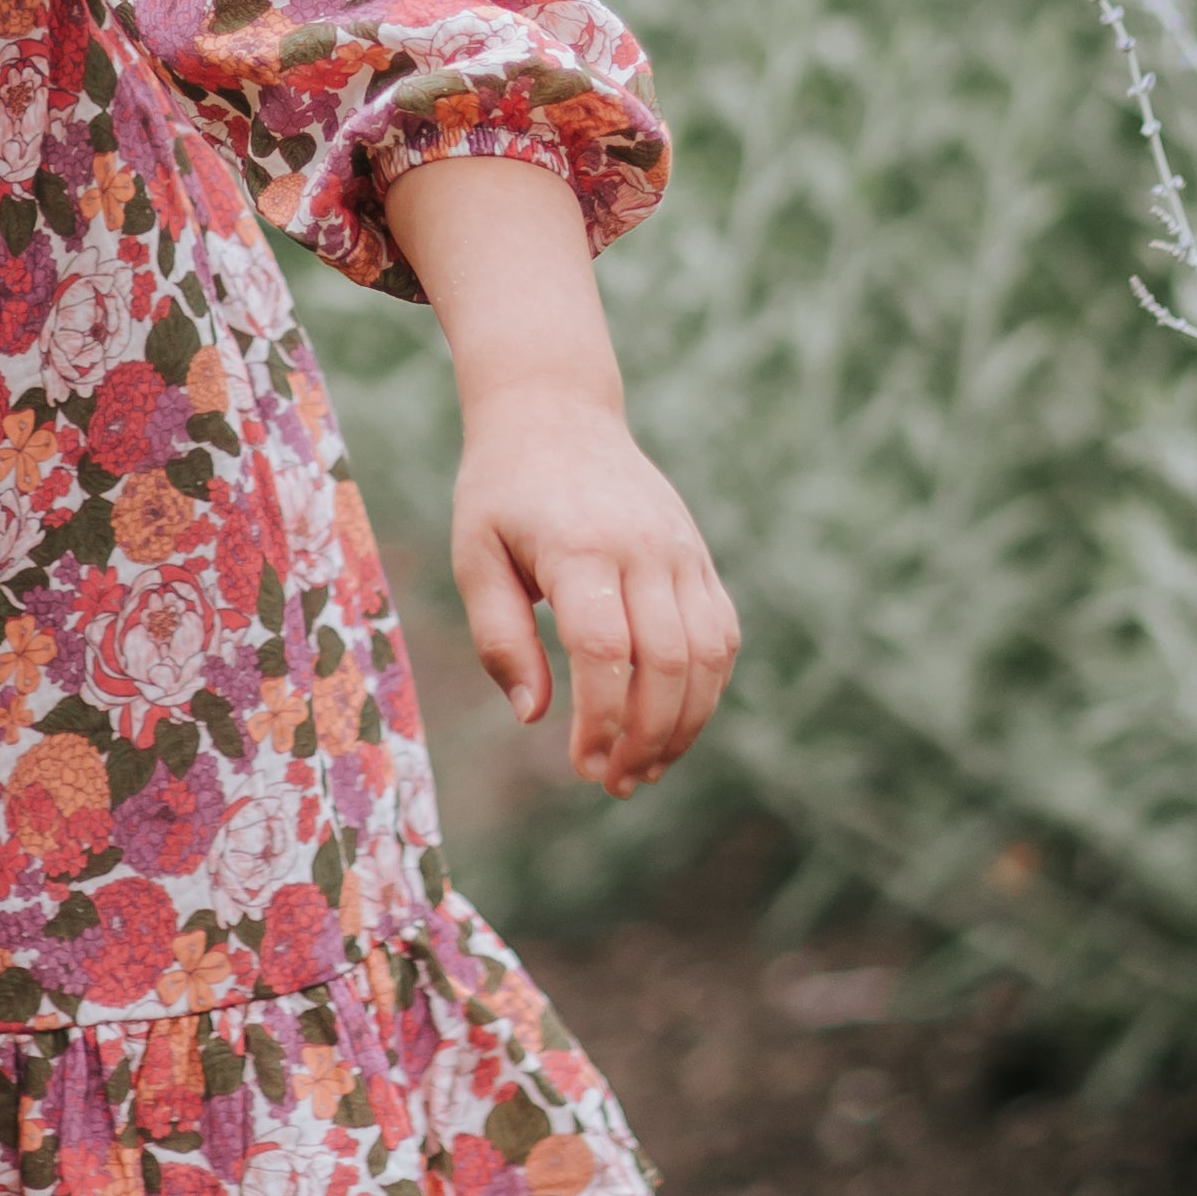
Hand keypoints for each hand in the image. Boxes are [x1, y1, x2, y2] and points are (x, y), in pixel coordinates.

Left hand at [449, 390, 739, 794]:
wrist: (555, 412)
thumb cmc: (502, 492)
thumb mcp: (475, 554)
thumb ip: (500, 636)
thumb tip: (533, 715)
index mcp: (580, 547)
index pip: (604, 650)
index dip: (601, 719)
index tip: (583, 767)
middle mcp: (643, 547)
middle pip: (666, 661)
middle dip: (647, 737)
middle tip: (615, 783)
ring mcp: (681, 549)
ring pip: (707, 653)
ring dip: (685, 724)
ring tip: (646, 768)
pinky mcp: (699, 555)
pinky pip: (722, 632)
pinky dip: (708, 687)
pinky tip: (675, 722)